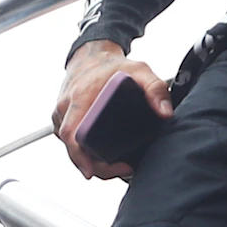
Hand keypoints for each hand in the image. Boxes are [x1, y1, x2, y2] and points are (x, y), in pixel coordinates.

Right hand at [52, 40, 172, 181]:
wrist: (91, 55)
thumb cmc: (112, 65)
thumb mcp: (139, 70)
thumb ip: (155, 89)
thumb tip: (165, 112)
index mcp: (81, 97)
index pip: (73, 133)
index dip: (79, 156)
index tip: (92, 171)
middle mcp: (65, 107)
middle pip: (72, 146)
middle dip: (94, 165)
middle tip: (120, 169)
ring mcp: (61, 114)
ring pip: (70, 146)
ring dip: (90, 160)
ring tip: (116, 164)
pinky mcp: (62, 118)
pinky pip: (70, 140)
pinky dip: (84, 151)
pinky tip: (103, 155)